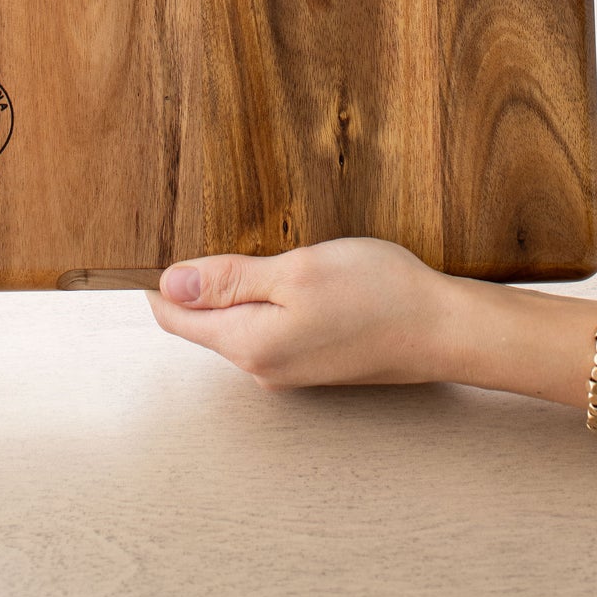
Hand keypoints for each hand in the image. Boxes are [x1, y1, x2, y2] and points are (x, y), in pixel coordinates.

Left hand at [146, 238, 459, 389]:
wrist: (441, 328)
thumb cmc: (377, 294)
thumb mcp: (295, 271)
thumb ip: (230, 280)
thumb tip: (169, 282)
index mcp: (249, 345)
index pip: (175, 317)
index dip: (159, 278)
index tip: (155, 239)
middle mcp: (260, 366)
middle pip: (201, 321)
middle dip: (196, 279)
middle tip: (205, 229)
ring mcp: (286, 367)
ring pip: (234, 322)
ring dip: (232, 287)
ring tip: (251, 246)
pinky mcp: (310, 359)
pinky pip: (264, 326)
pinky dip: (262, 298)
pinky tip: (285, 272)